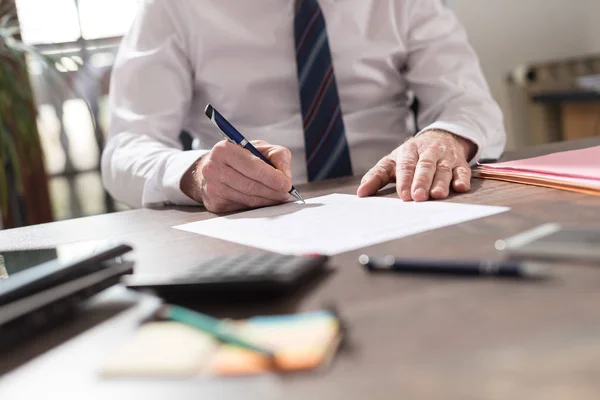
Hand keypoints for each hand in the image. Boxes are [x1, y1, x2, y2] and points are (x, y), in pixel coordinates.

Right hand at [181, 140, 292, 211]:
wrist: (212, 169)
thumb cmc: (239, 157)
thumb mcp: (258, 148)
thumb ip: (277, 156)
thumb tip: (285, 177)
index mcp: (224, 150)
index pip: (253, 166)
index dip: (272, 177)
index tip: (286, 184)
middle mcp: (214, 168)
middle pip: (251, 186)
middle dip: (273, 191)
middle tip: (286, 193)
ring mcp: (212, 188)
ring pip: (248, 199)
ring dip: (267, 200)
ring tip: (278, 197)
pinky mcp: (214, 203)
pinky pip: (242, 208)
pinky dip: (256, 206)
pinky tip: (263, 201)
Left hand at [357, 130, 475, 200]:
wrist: (439, 137)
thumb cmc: (411, 156)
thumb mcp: (392, 162)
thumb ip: (376, 176)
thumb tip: (361, 193)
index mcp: (409, 151)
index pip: (406, 165)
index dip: (405, 180)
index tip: (404, 195)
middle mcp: (428, 152)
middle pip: (425, 166)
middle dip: (422, 181)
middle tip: (418, 197)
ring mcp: (445, 157)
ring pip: (443, 169)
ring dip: (441, 182)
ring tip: (437, 195)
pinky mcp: (459, 162)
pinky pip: (463, 170)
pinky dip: (463, 178)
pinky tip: (461, 187)